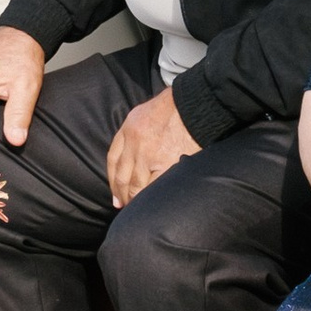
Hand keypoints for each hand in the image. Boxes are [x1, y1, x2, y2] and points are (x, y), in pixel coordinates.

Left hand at [106, 84, 198, 208]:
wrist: (197, 102)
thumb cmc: (178, 106)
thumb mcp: (147, 111)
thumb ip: (138, 130)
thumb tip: (135, 153)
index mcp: (130, 128)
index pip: (114, 159)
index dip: (113, 179)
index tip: (116, 192)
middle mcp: (135, 142)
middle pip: (122, 176)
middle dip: (122, 194)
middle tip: (123, 206)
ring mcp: (149, 155)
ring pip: (135, 185)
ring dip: (134, 200)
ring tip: (137, 208)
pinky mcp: (166, 164)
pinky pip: (153, 187)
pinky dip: (150, 198)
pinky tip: (151, 204)